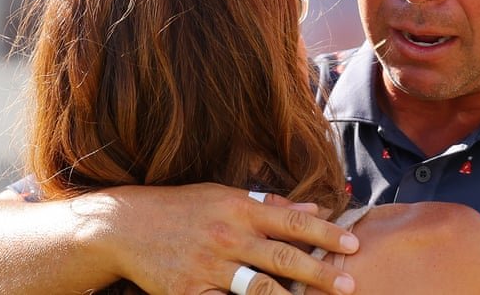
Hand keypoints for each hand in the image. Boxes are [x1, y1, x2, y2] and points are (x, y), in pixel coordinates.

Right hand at [87, 183, 358, 294]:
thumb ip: (270, 203)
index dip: (326, 233)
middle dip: (319, 273)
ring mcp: (208, 267)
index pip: (293, 221)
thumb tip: (314, 205)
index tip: (354, 244)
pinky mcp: (189, 293)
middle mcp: (228, 236)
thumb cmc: (183, 207)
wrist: (125, 226)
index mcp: (240, 209)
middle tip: (349, 284)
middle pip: (282, 258)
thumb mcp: (225, 195)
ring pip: (257, 289)